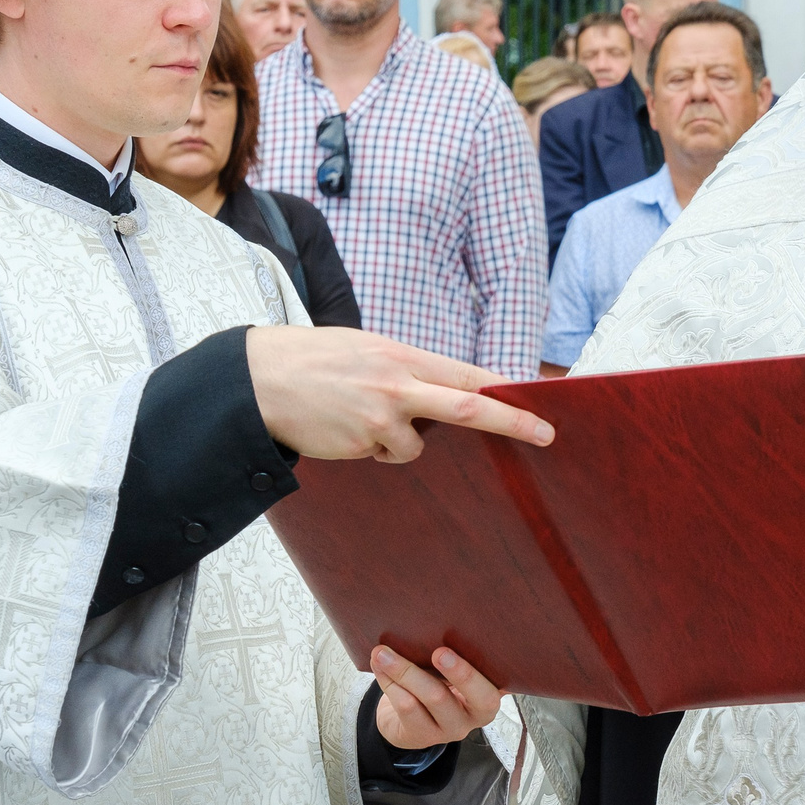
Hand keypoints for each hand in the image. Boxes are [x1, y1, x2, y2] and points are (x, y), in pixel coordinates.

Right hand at [246, 326, 553, 462]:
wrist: (259, 379)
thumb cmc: (315, 361)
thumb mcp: (367, 350)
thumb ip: (407, 369)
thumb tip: (444, 393)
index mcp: (403, 354)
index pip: (467, 374)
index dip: (505, 390)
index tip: (538, 401)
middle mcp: (399, 382)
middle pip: (469, 407)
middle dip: (512, 422)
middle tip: (545, 435)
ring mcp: (381, 415)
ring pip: (418, 445)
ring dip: (401, 441)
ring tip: (362, 418)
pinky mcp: (362, 442)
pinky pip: (386, 455)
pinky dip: (375, 450)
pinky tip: (346, 430)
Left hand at [371, 644, 501, 749]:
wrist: (411, 721)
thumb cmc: (440, 684)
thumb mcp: (457, 674)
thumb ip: (461, 655)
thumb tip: (445, 619)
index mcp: (490, 696)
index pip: (492, 690)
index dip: (473, 673)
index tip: (452, 651)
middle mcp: (474, 717)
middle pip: (468, 697)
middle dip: (458, 672)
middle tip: (438, 652)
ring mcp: (448, 729)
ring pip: (428, 698)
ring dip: (404, 671)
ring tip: (383, 652)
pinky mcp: (421, 735)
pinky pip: (406, 706)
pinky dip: (389, 681)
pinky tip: (378, 665)